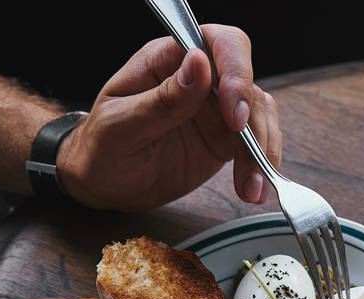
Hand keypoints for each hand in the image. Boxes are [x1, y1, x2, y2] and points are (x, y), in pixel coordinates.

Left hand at [56, 24, 280, 210]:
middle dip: (254, 121)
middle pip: (247, 81)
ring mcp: (214, 109)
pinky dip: (261, 166)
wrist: (102, 183)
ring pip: (258, 115)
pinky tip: (253, 190)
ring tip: (252, 187)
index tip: (233, 113)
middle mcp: (198, 80)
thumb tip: (199, 63)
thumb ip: (162, 99)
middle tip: (248, 156)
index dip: (235, 71)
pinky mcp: (224, 139)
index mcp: (167, 62)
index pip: (216, 44)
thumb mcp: (121, 126)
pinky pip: (256, 144)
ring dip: (263, 151)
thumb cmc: (100, 149)